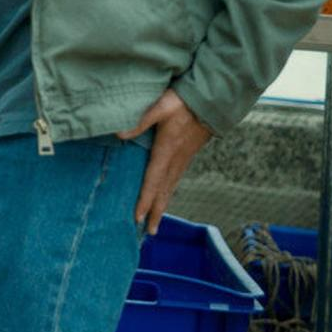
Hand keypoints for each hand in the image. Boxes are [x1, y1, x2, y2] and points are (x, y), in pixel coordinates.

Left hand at [118, 89, 211, 234]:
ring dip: (163, 204)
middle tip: (150, 232)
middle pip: (163, 191)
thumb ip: (140, 121)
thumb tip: (119, 135)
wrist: (212, 99)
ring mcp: (184, 158)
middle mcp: (176, 159)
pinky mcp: (188, 154)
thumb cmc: (183, 101)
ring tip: (157, 221)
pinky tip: (166, 194)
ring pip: (171, 186)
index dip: (145, 200)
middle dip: (156, 211)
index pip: (153, 181)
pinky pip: (177, 178)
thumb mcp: (160, 106)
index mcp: (167, 150)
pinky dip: (169, 191)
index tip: (138, 218)